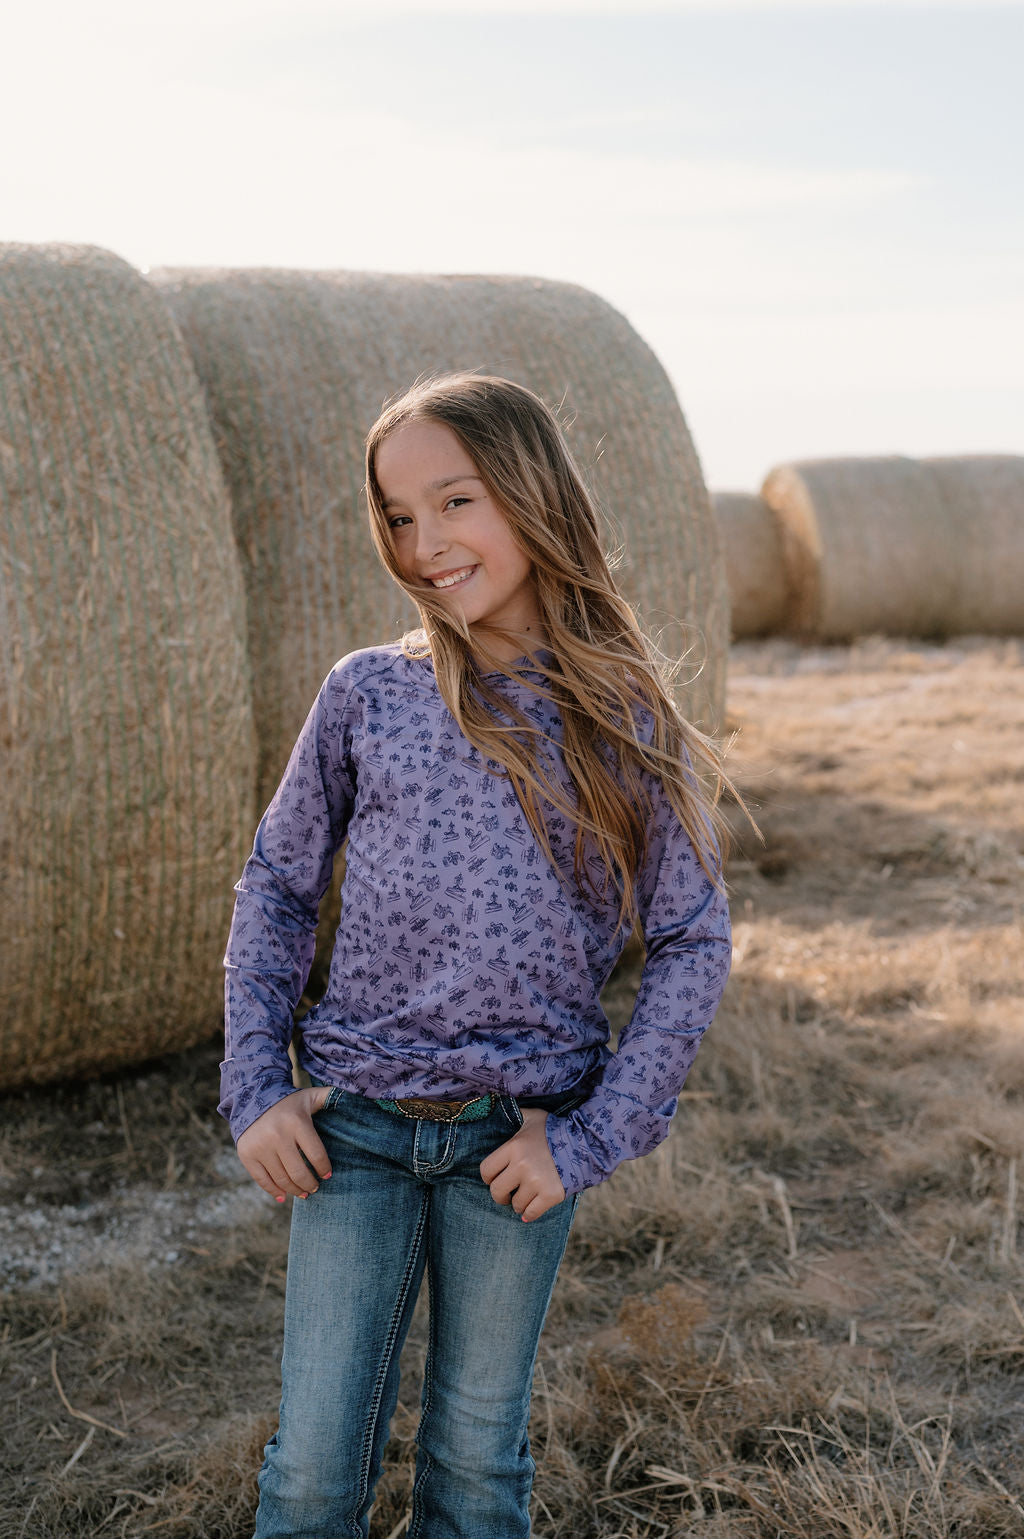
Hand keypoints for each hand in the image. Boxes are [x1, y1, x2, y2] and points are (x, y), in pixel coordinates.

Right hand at [236, 1086, 332, 1201]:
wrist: (253, 1098)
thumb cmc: (289, 1102)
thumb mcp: (310, 1096)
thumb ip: (330, 1097)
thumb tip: (353, 1098)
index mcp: (296, 1122)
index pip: (316, 1155)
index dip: (324, 1168)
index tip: (327, 1175)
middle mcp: (277, 1135)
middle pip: (298, 1172)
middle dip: (310, 1184)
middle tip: (316, 1188)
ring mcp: (260, 1147)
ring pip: (282, 1179)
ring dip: (295, 1190)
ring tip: (304, 1192)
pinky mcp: (247, 1155)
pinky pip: (263, 1180)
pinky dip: (274, 1191)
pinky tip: (284, 1196)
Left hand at [479, 1107, 565, 1222]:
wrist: (583, 1143)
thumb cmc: (552, 1130)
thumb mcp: (531, 1117)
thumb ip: (513, 1114)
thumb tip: (493, 1104)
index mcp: (513, 1147)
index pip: (486, 1170)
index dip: (489, 1176)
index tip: (496, 1177)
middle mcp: (522, 1166)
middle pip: (496, 1191)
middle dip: (500, 1194)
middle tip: (508, 1191)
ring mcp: (537, 1182)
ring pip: (515, 1204)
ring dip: (518, 1203)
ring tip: (525, 1195)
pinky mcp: (551, 1195)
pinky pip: (531, 1214)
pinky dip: (529, 1214)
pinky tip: (531, 1208)